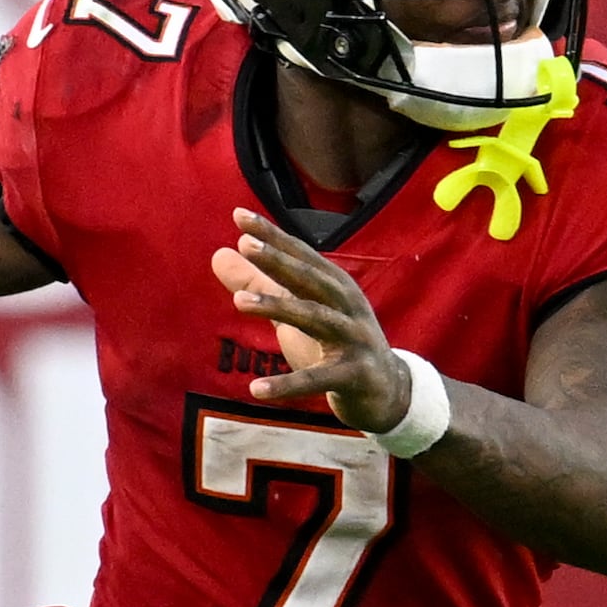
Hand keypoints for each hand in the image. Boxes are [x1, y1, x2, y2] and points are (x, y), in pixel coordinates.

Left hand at [210, 208, 407, 435]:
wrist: (388, 391)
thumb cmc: (336, 346)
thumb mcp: (297, 313)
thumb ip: (260, 285)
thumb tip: (218, 254)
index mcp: (335, 287)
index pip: (301, 256)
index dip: (273, 236)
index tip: (239, 215)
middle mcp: (347, 306)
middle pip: (310, 279)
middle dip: (279, 260)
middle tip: (245, 244)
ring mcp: (354, 340)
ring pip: (314, 318)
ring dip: (278, 308)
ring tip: (238, 301)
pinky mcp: (354, 375)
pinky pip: (316, 380)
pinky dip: (287, 385)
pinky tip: (256, 390)